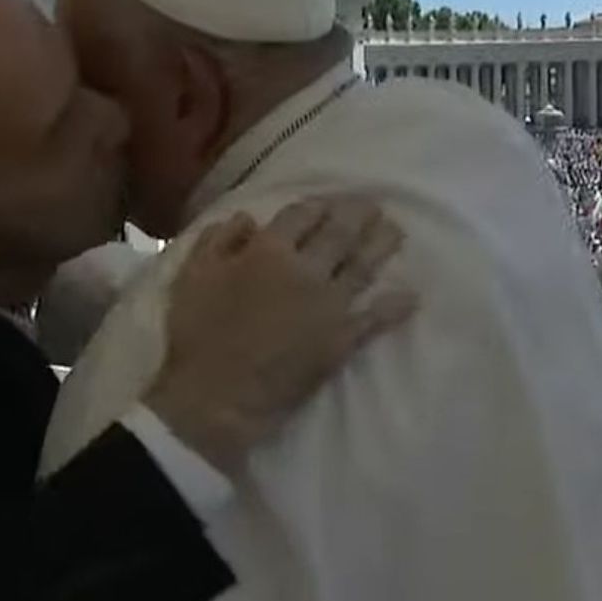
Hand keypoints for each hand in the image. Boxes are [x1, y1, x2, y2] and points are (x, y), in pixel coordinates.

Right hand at [145, 196, 415, 471]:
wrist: (216, 397)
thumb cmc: (197, 335)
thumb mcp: (191, 276)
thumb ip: (219, 240)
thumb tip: (249, 219)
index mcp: (268, 250)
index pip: (303, 213)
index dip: (318, 205)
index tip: (328, 204)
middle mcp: (306, 270)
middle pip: (341, 232)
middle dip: (358, 215)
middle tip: (372, 207)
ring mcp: (329, 306)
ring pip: (363, 266)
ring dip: (382, 245)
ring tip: (395, 231)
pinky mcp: (341, 341)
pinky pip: (375, 319)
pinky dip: (394, 306)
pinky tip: (410, 296)